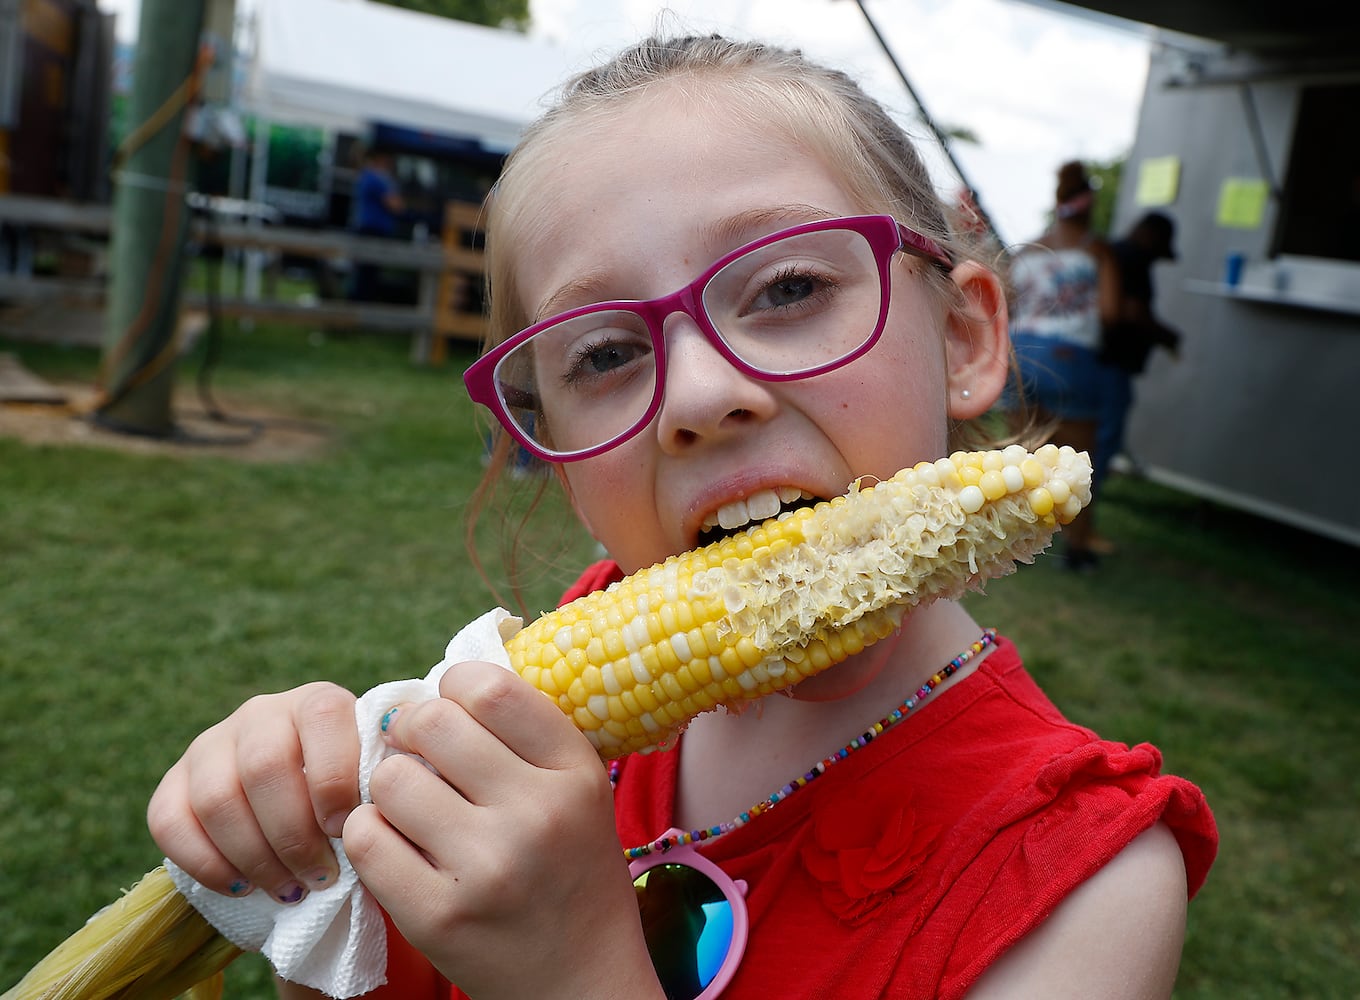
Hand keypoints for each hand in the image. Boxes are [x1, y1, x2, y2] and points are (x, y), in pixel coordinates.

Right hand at [147, 682, 360, 904]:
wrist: (302, 805)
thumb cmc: (353, 797)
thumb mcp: (374, 779)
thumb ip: (379, 785)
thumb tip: (383, 816)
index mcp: (318, 702)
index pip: (322, 718)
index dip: (333, 778)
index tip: (345, 829)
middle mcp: (261, 713)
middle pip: (264, 766)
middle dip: (294, 834)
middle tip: (320, 876)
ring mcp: (211, 745)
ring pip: (218, 799)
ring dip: (256, 857)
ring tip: (290, 889)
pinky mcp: (173, 782)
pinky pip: (170, 821)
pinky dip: (207, 864)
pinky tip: (244, 887)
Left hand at [344, 660, 662, 999]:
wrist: (581, 983)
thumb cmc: (570, 872)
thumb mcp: (579, 792)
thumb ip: (526, 736)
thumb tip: (441, 682)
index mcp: (575, 773)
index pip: (490, 686)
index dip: (453, 686)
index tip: (451, 708)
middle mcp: (536, 813)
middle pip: (430, 723)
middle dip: (410, 732)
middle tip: (416, 754)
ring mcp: (486, 867)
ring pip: (391, 780)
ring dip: (391, 789)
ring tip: (414, 811)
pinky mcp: (439, 916)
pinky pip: (369, 840)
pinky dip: (373, 837)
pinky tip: (400, 848)